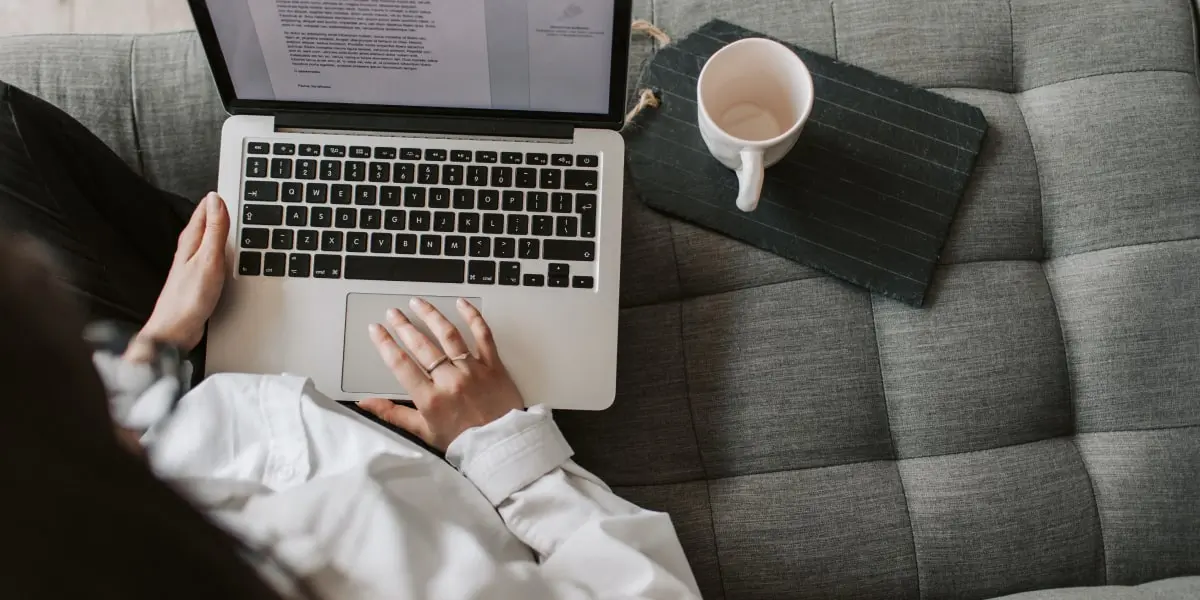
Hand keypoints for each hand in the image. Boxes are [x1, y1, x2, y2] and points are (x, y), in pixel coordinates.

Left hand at [140, 193, 228, 351]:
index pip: (206, 209)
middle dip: (222, 211)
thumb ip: (215, 230)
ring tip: (238, 222)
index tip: (235, 188)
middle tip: (239, 200)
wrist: (176, 330)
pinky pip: (213, 255)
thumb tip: (216, 200)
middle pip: (208, 222)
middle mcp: (189, 249)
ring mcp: (193, 263)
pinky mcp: (199, 278)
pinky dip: (224, 250)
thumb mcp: (208, 259)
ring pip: (211, 238)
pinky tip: (231, 255)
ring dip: (224, 230)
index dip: (220, 198)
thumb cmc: (189, 299)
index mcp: (190, 239)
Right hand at [358, 297, 525, 450]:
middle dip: (403, 325)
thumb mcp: (423, 431)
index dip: (385, 343)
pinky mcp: (493, 365)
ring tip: (417, 303)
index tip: (376, 329)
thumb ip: (393, 414)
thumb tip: (365, 404)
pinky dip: (472, 317)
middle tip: (393, 313)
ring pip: (448, 334)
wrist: (502, 447)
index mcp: (430, 398)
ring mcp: (472, 369)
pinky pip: (483, 334)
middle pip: (421, 345)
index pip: (400, 364)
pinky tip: (461, 303)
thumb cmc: (464, 442)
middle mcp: (449, 380)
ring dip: (430, 315)